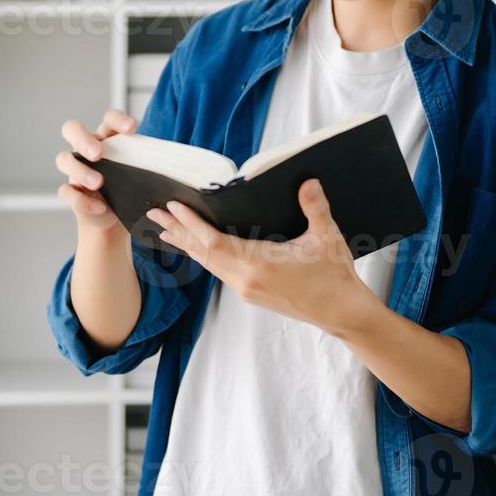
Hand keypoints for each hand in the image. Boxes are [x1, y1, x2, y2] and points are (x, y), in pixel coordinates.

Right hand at [55, 108, 138, 233]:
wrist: (113, 218)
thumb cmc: (129, 188)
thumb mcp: (139, 174)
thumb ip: (146, 165)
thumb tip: (171, 165)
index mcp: (107, 138)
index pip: (108, 119)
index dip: (118, 119)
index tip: (132, 128)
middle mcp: (87, 149)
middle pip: (72, 129)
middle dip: (83, 139)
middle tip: (98, 153)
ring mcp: (75, 169)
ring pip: (64, 159)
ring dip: (81, 171)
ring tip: (99, 183)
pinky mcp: (71, 191)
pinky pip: (65, 191)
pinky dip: (82, 200)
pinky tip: (99, 207)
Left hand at [146, 178, 378, 335]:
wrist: (341, 314)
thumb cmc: (335, 276)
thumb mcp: (326, 237)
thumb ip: (314, 207)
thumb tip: (307, 182)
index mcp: (259, 264)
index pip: (213, 241)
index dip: (190, 223)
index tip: (172, 206)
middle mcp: (245, 280)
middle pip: (202, 253)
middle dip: (177, 232)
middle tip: (153, 214)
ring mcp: (246, 290)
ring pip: (208, 264)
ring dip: (187, 245)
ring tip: (166, 230)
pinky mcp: (251, 294)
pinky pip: (219, 271)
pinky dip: (204, 256)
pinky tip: (199, 248)